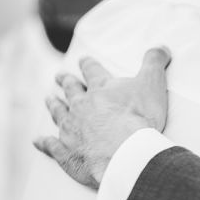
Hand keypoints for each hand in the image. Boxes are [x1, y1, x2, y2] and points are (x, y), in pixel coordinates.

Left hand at [34, 47, 170, 188]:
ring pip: (58, 114)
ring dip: (53, 106)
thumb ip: (154, 62)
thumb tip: (161, 46)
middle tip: (58, 76)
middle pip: (70, 91)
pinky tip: (38, 141)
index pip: (92, 71)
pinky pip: (52, 146)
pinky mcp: (68, 153)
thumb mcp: (153, 83)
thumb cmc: (139, 117)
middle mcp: (81, 106)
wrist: (124, 151)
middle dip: (66, 82)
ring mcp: (71, 130)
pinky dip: (44, 143)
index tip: (83, 60)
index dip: (88, 64)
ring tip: (49, 99)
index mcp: (101, 88)